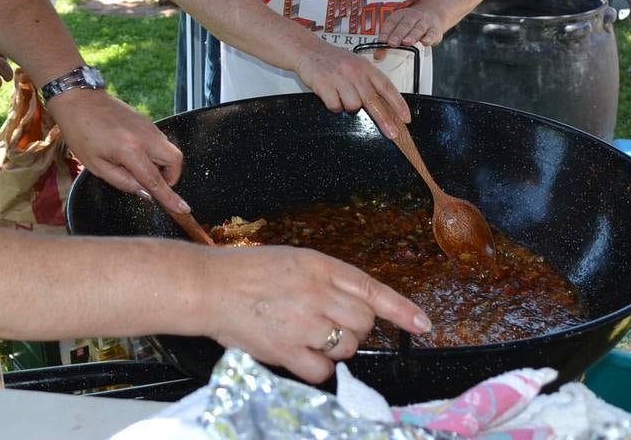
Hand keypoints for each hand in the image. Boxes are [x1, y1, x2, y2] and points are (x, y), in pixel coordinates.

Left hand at [46, 89, 187, 213]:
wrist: (80, 100)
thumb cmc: (81, 133)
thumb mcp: (96, 166)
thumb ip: (123, 182)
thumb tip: (145, 192)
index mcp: (130, 150)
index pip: (156, 180)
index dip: (170, 197)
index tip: (183, 209)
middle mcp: (145, 136)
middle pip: (175, 161)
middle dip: (171, 177)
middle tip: (153, 183)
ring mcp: (149, 126)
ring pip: (169, 150)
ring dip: (161, 164)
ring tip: (135, 166)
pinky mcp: (147, 121)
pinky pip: (160, 141)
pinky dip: (155, 153)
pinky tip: (133, 154)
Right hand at [203, 245, 430, 383]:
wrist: (207, 287)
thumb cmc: (244, 273)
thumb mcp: (292, 260)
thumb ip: (325, 279)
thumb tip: (353, 304)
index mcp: (318, 265)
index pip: (371, 288)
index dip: (402, 309)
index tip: (423, 324)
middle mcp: (316, 292)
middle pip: (364, 322)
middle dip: (354, 327)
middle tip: (327, 322)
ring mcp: (303, 321)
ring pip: (347, 346)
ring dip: (335, 346)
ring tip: (306, 334)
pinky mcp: (287, 349)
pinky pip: (323, 369)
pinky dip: (316, 366)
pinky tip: (297, 353)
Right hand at [294, 42, 410, 138]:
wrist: (308, 50)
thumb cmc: (334, 60)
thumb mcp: (356, 65)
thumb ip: (369, 82)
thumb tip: (385, 105)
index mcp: (366, 67)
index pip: (387, 87)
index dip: (398, 104)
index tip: (405, 118)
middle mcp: (354, 71)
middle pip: (373, 101)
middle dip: (385, 120)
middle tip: (393, 134)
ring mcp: (339, 77)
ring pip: (353, 106)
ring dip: (348, 106)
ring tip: (341, 95)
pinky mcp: (324, 84)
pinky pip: (335, 106)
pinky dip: (333, 105)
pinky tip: (330, 94)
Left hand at [378, 4, 444, 48]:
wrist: (432, 13)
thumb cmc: (412, 23)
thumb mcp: (398, 27)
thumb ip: (387, 40)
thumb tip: (378, 55)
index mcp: (401, 15)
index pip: (391, 22)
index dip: (386, 31)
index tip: (381, 40)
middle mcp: (413, 17)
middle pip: (405, 25)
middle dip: (398, 34)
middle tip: (392, 43)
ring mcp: (425, 22)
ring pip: (418, 28)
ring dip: (412, 36)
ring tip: (406, 42)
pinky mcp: (435, 30)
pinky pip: (432, 33)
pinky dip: (429, 38)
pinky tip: (425, 42)